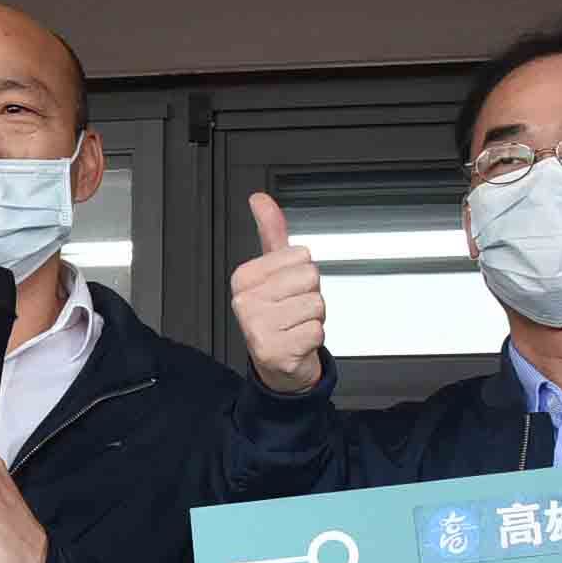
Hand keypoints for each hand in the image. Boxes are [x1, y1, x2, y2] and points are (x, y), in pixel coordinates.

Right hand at [230, 191, 325, 392]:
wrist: (277, 363)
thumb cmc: (278, 314)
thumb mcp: (274, 271)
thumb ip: (270, 231)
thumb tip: (260, 199)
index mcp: (244, 277)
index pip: (301, 255)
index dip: (302, 273)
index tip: (287, 289)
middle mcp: (246, 302)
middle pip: (310, 278)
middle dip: (310, 294)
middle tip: (292, 309)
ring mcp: (257, 327)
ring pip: (316, 304)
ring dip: (313, 318)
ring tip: (295, 325)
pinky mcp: (274, 351)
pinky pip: (317, 331)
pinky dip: (314, 338)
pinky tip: (296, 341)